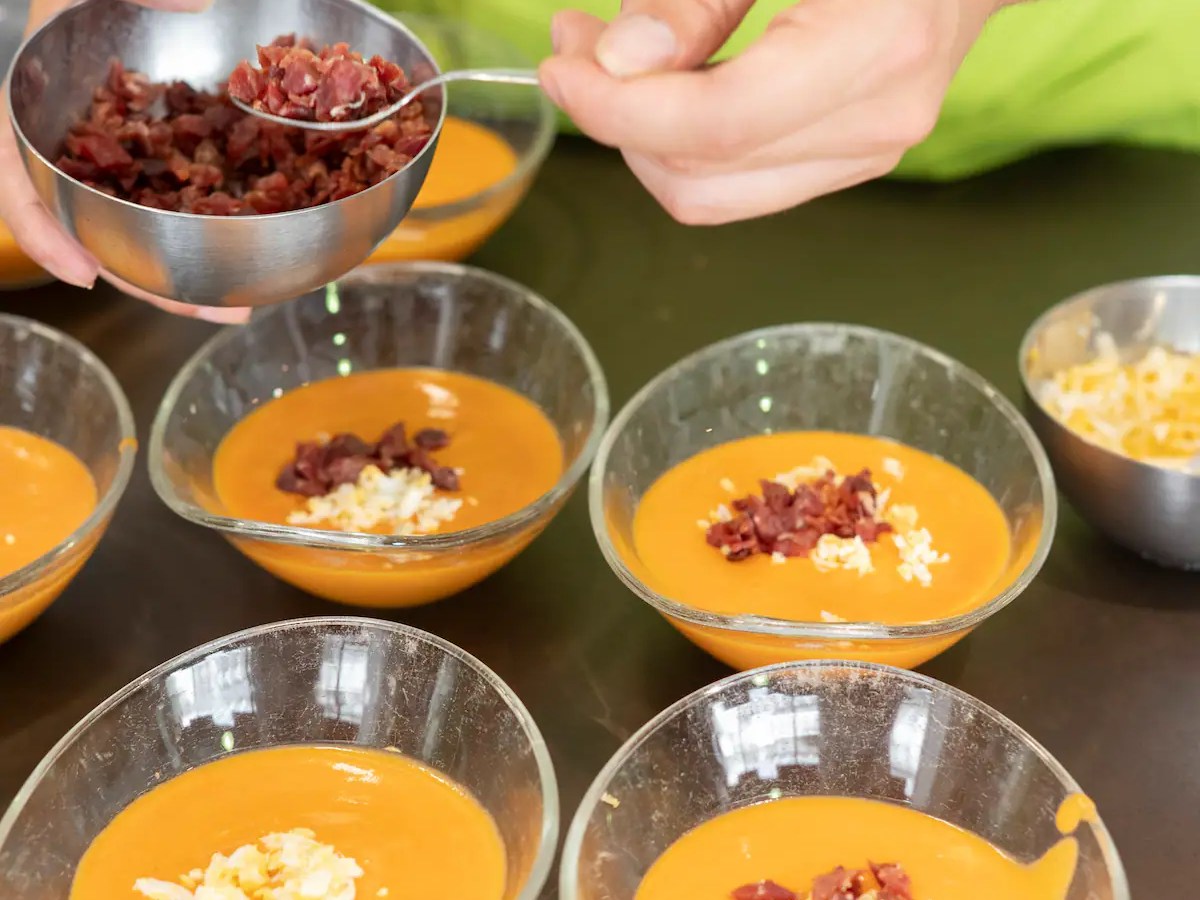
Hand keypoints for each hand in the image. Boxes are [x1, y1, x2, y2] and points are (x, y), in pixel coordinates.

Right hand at [1, 0, 247, 322]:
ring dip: (181, 275)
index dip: (42, 228)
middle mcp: (68, 145)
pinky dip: (199, 238)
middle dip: (146, 278)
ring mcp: (109, 160)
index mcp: (31, 106)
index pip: (13, 175)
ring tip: (236, 307)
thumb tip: (196, 1)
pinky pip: (167, 206)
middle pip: (91, 227)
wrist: (108, 4)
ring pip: (132, 230)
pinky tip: (243, 262)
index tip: (80, 272)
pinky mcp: (149, 162)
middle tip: (209, 310)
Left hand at [540, 0, 1014, 224]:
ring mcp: (870, 152)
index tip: (561, 69)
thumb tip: (619, 64)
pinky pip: (739, 181)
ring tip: (603, 60)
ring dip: (640, 138)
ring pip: (713, 194)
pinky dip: (683, 144)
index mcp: (875, 46)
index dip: (621, 109)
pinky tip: (664, 85)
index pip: (717, 125)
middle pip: (703, 173)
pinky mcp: (851, 160)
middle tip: (572, 47)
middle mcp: (880, 120)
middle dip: (616, 121)